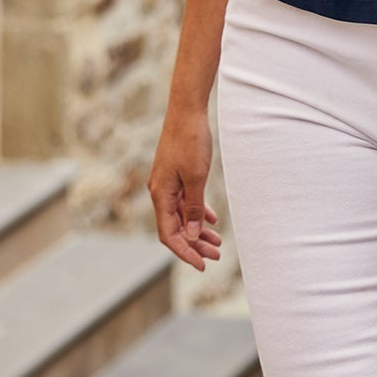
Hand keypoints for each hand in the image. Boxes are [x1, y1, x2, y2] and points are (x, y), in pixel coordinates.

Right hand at [148, 107, 222, 270]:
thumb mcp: (196, 177)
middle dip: (194, 245)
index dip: (185, 252)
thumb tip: (193, 235)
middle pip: (175, 228)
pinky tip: (211, 221)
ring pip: (181, 216)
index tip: (201, 265)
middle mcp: (160, 192)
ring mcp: (167, 184)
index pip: (169, 234)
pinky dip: (197, 213)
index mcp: (161, 195)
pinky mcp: (175, 175)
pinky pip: (185, 201)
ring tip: (217, 243)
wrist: (187, 111)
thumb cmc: (191, 142)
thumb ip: (193, 207)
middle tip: (215, 256)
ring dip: (197, 231)